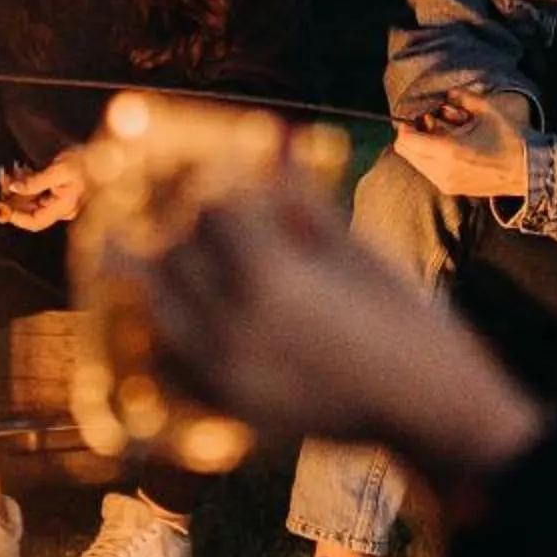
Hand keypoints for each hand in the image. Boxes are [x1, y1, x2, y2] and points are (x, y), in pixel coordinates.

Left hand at [0, 148, 85, 230]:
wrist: (100, 155)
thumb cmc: (83, 162)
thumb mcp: (58, 170)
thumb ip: (35, 181)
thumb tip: (14, 188)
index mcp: (63, 208)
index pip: (35, 221)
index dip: (16, 217)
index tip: (2, 206)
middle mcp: (60, 210)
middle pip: (30, 212)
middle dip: (13, 199)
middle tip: (3, 181)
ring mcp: (58, 203)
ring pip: (31, 202)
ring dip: (17, 190)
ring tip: (9, 174)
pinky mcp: (56, 195)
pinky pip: (36, 195)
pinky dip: (25, 185)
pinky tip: (20, 173)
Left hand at [130, 180, 547, 490]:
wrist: (428, 407)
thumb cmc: (405, 321)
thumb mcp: (355, 253)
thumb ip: (302, 205)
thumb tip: (275, 149)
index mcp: (269, 275)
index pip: (213, 211)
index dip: (215, 185)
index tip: (214, 172)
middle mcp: (234, 323)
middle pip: (178, 255)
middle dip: (182, 227)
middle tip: (178, 209)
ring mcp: (227, 370)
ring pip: (161, 309)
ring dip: (155, 278)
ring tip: (128, 254)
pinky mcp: (233, 406)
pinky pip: (173, 366)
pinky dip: (164, 339)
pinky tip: (168, 319)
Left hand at [391, 86, 531, 199]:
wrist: (530, 171)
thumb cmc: (510, 139)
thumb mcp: (487, 110)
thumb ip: (462, 97)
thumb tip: (447, 94)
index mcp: (448, 151)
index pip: (406, 141)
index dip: (405, 126)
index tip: (419, 116)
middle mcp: (441, 171)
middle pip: (406, 153)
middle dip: (413, 136)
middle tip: (432, 124)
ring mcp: (446, 183)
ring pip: (416, 163)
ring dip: (422, 148)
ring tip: (445, 137)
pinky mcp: (452, 189)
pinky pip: (429, 172)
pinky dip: (431, 159)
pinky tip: (452, 150)